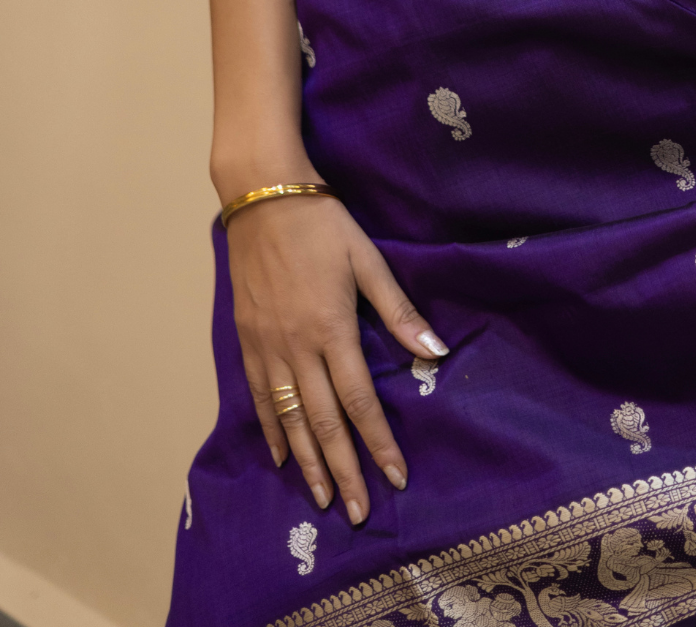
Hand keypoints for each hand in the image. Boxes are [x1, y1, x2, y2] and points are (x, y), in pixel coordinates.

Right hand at [226, 193, 447, 523]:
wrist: (262, 197)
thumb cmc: (322, 224)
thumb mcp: (368, 259)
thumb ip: (398, 309)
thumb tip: (435, 349)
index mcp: (332, 330)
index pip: (359, 402)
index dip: (378, 443)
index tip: (394, 477)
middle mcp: (297, 348)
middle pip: (324, 423)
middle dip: (343, 470)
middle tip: (356, 512)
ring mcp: (267, 347)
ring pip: (290, 419)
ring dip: (307, 462)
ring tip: (322, 498)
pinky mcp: (247, 340)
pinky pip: (259, 397)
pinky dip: (272, 431)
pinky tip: (282, 455)